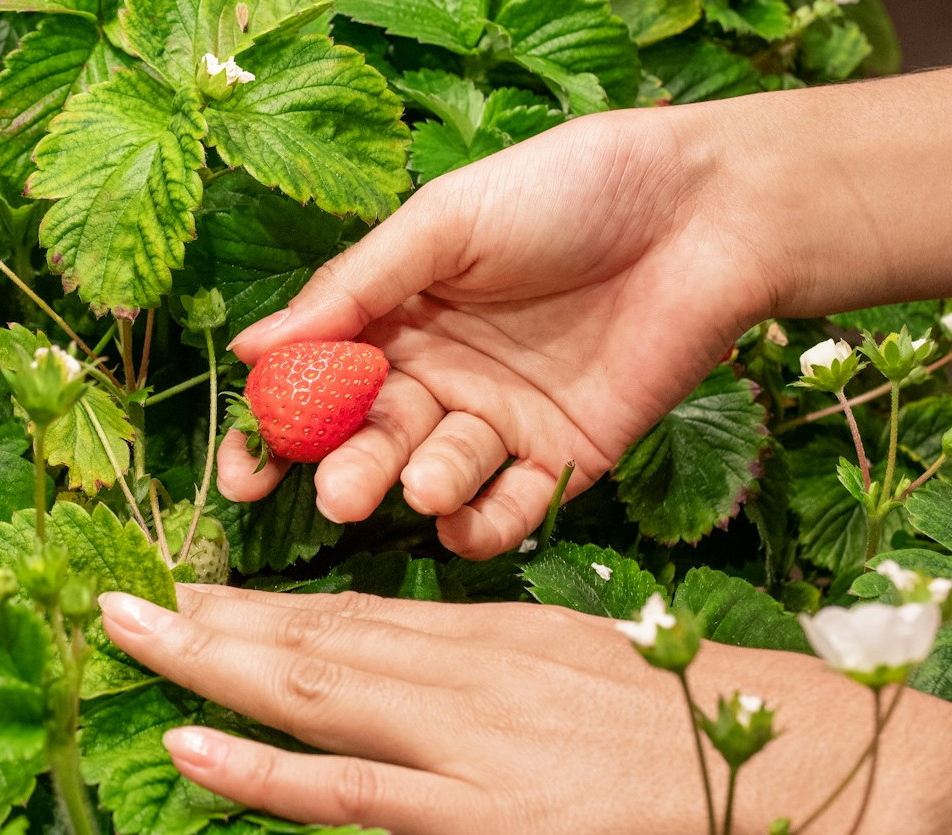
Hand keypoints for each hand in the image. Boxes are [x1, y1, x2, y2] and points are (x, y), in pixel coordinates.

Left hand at [98, 585, 951, 834]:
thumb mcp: (587, 669)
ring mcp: (462, 736)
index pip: (348, 611)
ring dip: (205, 659)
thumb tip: (435, 675)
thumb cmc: (705, 726)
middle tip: (114, 594)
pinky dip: (261, 765)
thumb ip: (501, 670)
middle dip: (204, 616)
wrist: (803, 776)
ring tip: (125, 632)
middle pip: (308, 634)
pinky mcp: (479, 812)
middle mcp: (459, 668)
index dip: (257, 603)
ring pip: (310, 686)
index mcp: (489, 634)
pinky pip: (347, 785)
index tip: (187, 589)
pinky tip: (190, 743)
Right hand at [218, 108, 776, 557]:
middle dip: (346, 471)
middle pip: (369, 441)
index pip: (317, 386)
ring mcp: (501, 422)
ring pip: (433, 478)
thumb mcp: (443, 223)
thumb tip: (247, 350)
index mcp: (398, 317)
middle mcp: (440, 376)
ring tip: (424, 481)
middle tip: (340, 492)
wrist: (706, 211)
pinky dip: (483, 526)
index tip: (244, 471)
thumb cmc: (569, 191)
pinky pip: (510, 511)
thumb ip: (350, 290)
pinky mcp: (566, 460)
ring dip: (418, 488)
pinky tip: (467, 519)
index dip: (277, 430)